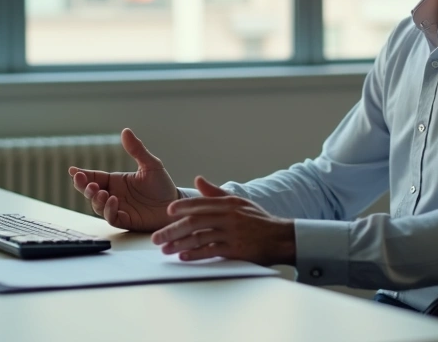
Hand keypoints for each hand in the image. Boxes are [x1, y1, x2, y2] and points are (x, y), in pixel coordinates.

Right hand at [68, 128, 177, 231]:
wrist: (176, 205)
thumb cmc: (162, 185)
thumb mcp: (150, 165)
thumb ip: (137, 150)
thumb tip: (125, 131)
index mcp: (116, 181)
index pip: (94, 176)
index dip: (82, 175)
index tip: (72, 170)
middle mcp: (113, 195)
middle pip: (91, 192)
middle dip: (83, 187)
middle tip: (84, 181)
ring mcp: (118, 208)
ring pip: (97, 206)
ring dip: (96, 199)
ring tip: (100, 192)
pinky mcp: (125, 220)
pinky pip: (111, 217)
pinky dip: (109, 210)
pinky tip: (113, 201)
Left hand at [152, 176, 294, 265]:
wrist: (281, 237)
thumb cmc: (258, 220)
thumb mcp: (239, 202)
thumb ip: (216, 192)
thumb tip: (198, 180)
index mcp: (227, 203)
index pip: (200, 203)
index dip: (182, 207)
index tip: (167, 212)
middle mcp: (228, 216)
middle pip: (194, 222)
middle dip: (172, 230)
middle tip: (156, 237)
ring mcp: (231, 233)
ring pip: (199, 237)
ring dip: (179, 244)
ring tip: (165, 249)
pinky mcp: (235, 249)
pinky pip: (211, 251)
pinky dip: (196, 254)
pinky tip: (183, 257)